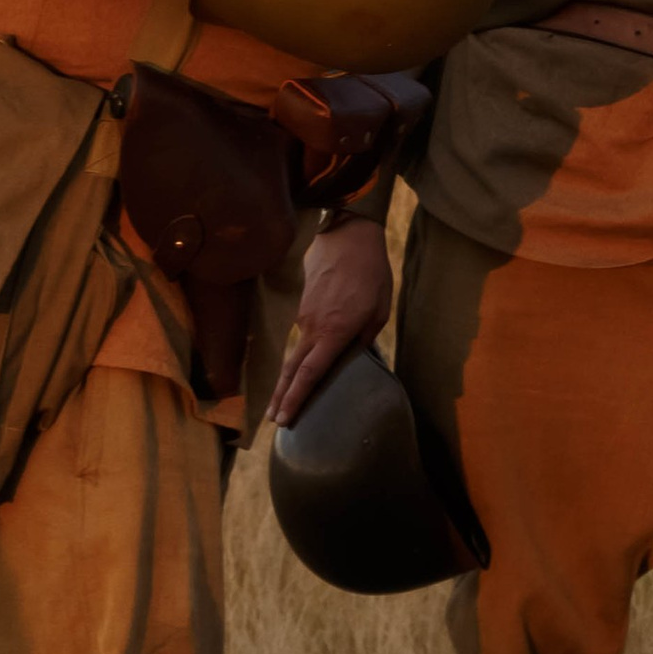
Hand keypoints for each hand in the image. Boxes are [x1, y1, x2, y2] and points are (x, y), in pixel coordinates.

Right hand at [268, 219, 392, 428]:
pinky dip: (301, 346)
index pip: (308, 374)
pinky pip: (301, 329)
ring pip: (295, 349)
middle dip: (280, 396)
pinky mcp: (300, 301)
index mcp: (333, 333)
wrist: (349, 234)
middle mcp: (311, 327)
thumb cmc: (371, 273)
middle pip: (290, 369)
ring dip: (291, 373)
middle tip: (272, 419)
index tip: (282, 419)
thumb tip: (350, 355)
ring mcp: (302, 313)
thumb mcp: (379, 310)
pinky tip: (306, 353)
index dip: (295, 399)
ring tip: (287, 394)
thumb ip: (364, 339)